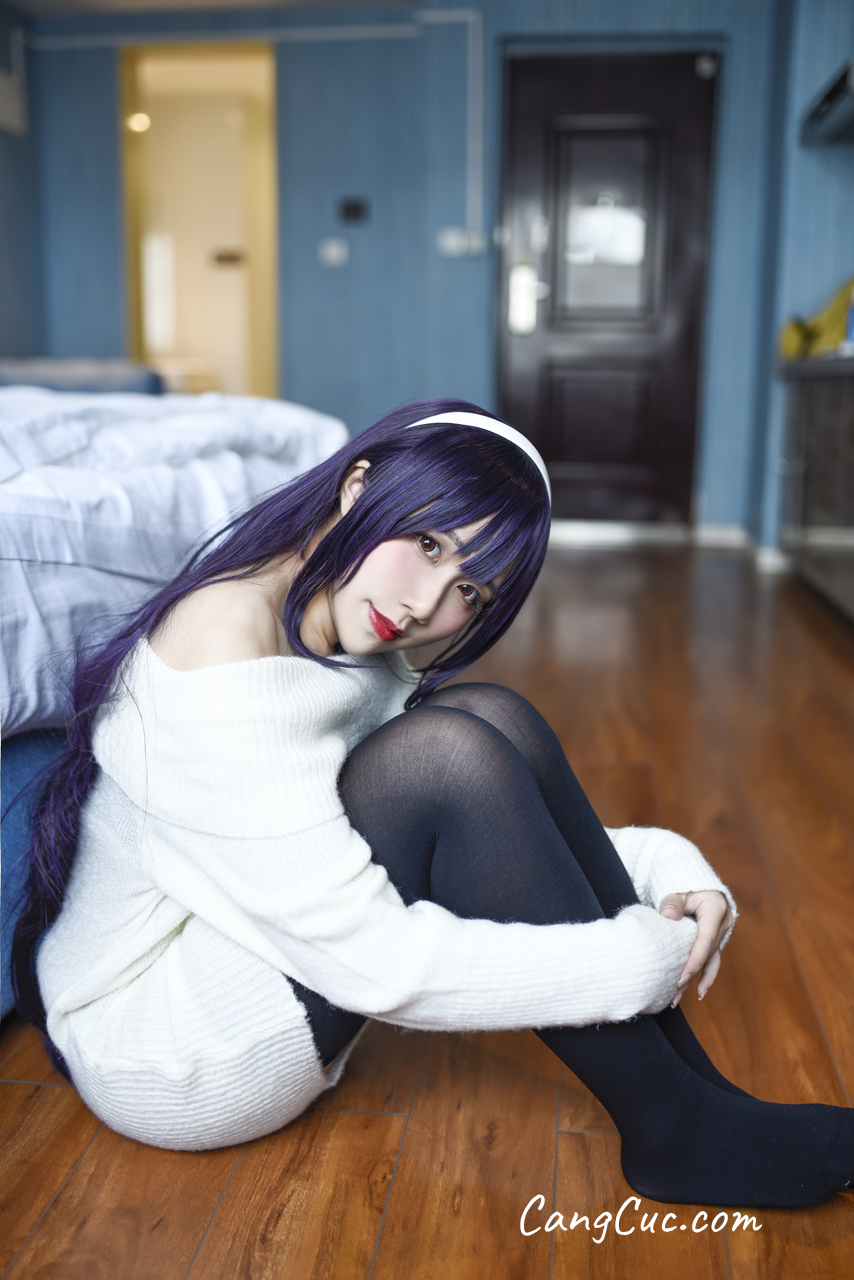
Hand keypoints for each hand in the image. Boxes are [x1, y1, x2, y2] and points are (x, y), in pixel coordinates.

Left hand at [659, 890, 732, 1005]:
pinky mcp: (714, 939)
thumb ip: (673, 901)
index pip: (705, 941)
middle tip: (671, 995)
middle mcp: (722, 925)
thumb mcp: (678, 889)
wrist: (695, 881)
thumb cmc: (685, 883)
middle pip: (705, 955)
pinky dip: (704, 976)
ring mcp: (720, 933)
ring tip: (676, 1000)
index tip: (680, 978)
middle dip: (689, 976)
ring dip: (694, 981)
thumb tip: (668, 915)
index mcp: (716, 911)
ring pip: (708, 962)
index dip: (694, 961)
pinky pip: (711, 961)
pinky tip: (698, 993)